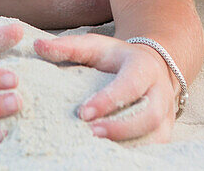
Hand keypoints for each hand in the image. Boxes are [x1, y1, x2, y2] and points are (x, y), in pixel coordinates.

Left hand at [33, 33, 176, 142]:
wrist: (151, 65)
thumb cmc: (115, 57)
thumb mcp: (94, 46)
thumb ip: (68, 47)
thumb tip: (38, 46)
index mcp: (143, 67)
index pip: (129, 85)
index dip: (108, 100)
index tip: (82, 113)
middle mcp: (160, 91)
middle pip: (149, 115)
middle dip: (121, 128)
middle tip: (91, 134)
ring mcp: (165, 113)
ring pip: (156, 135)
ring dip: (129, 144)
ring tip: (98, 150)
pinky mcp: (164, 130)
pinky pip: (155, 146)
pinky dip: (135, 152)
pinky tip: (109, 156)